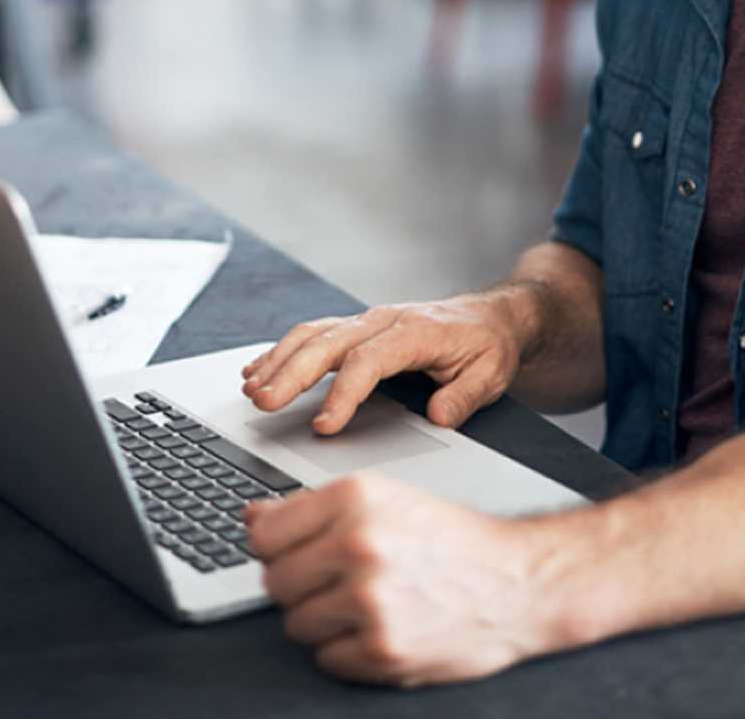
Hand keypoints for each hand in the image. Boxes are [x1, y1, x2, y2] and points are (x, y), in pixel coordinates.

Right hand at [241, 293, 528, 433]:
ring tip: (252, 389)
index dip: (343, 393)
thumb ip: (465, 395)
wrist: (492, 318)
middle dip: (292, 373)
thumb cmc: (488, 346)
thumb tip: (440, 416)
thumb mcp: (491, 373)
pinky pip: (313, 334)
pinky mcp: (357, 328)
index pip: (370, 361)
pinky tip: (258, 370)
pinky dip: (282, 351)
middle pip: (329, 343)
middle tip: (263, 402)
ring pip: (313, 335)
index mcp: (416, 332)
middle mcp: (384, 321)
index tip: (323, 425)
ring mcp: (367, 322)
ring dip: (279, 360)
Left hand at [247, 472, 556, 685]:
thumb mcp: (385, 498)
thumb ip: (313, 508)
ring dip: (323, 620)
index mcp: (355, 497)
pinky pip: (326, 659)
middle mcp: (358, 543)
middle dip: (300, 585)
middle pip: (275, 581)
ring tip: (366, 602)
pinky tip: (381, 627)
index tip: (292, 553)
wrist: (517, 581)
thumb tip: (251, 517)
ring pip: (296, 623)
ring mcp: (368, 599)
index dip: (276, 547)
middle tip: (339, 580)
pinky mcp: (382, 649)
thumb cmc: (450, 538)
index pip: (266, 533)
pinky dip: (347, 651)